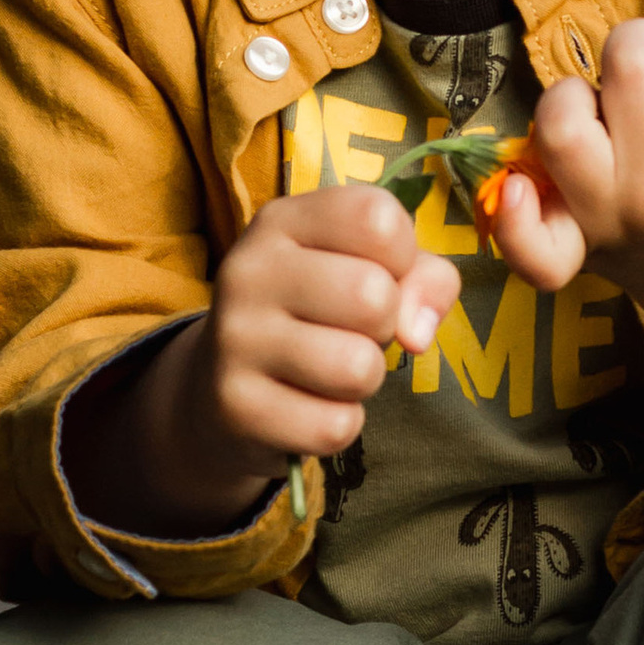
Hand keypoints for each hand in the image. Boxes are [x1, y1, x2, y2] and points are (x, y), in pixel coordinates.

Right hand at [64, 190, 459, 539]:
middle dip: (384, 326)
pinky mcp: (235, 407)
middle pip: (374, 296)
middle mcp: (248, 270)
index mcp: (282, 220)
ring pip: (358, 367)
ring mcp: (235, 339)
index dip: (402, 256)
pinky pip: (335, 425)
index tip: (375, 272)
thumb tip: (417, 334)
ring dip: (363, 379)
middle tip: (349, 331)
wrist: (220, 390)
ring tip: (330, 369)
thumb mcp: (370, 270)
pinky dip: (339, 424)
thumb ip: (423, 278)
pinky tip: (307, 406)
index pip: (378, 219)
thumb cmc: (318, 316)